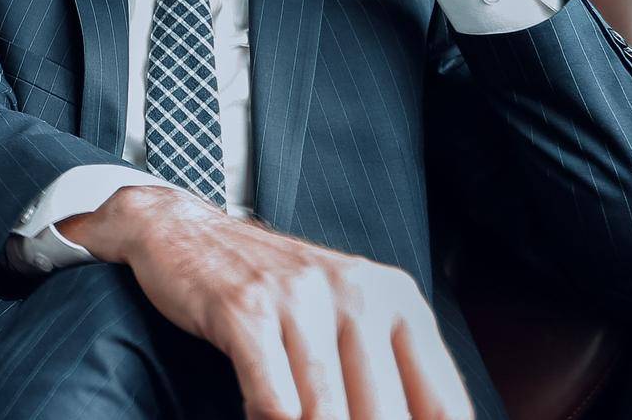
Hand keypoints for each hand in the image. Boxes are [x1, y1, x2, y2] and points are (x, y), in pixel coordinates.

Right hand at [69, 187, 472, 419]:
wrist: (189, 230)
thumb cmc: (276, 289)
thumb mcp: (347, 315)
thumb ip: (385, 374)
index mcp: (396, 298)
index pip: (443, 405)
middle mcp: (357, 292)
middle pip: (384, 417)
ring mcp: (300, 299)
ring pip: (327, 416)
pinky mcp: (245, 310)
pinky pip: (273, 401)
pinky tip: (263, 414)